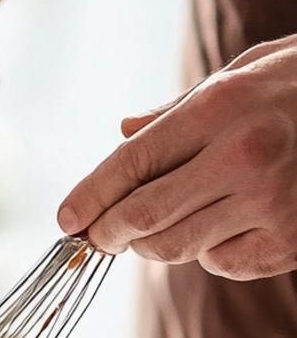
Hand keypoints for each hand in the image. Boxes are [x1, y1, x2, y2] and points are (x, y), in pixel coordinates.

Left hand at [58, 36, 296, 279]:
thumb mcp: (243, 73)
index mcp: (220, 109)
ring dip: (152, 247)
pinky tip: (219, 230)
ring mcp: (272, 204)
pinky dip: (208, 255)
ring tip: (151, 233)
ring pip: (179, 248)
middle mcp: (243, 158)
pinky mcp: (293, 241)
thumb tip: (124, 133)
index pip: (130, 163)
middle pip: (145, 217)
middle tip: (96, 237)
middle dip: (108, 233)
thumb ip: (178, 111)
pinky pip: (224, 264)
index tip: (65, 220)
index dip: (89, 197)